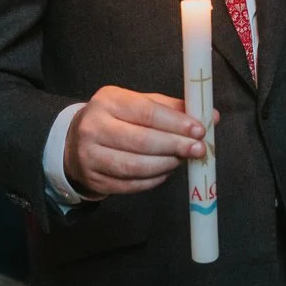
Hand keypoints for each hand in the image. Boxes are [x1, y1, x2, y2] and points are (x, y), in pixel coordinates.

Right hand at [64, 85, 217, 196]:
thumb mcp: (138, 103)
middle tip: (199, 149)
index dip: (176, 123)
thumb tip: (211, 115)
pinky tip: (166, 172)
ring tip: (183, 160)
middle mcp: (95, 127)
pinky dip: (153, 180)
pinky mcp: (94, 180)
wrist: (74, 142)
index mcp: (109, 101)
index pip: (147, 112)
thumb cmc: (116, 118)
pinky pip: (130, 184)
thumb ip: (172, 109)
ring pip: (136, 166)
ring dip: (166, 165)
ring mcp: (91, 156)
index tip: (199, 130)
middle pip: (142, 141)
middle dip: (175, 146)